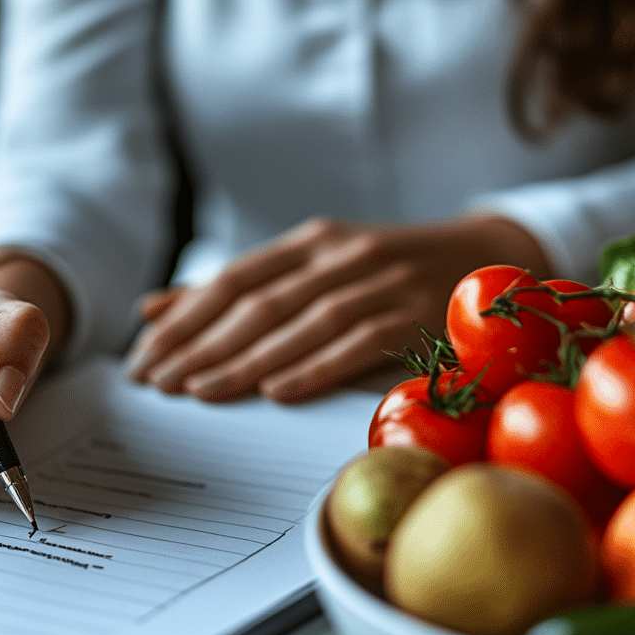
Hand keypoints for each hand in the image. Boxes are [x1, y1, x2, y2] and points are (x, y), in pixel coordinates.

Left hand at [125, 213, 547, 401]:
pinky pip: (356, 344)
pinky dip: (314, 367)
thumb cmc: (392, 272)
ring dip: (244, 360)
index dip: (184, 317)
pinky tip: (277, 392)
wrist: (491, 257)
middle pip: (256, 303)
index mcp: (311, 242)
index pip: (232, 279)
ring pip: (299, 323)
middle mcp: (340, 256)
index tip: (143, 354)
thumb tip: (155, 307)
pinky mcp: (415, 314)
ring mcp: (380, 283)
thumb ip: (242, 289)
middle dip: (199, 343)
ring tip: (199, 392)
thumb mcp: (317, 268)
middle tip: (156, 382)